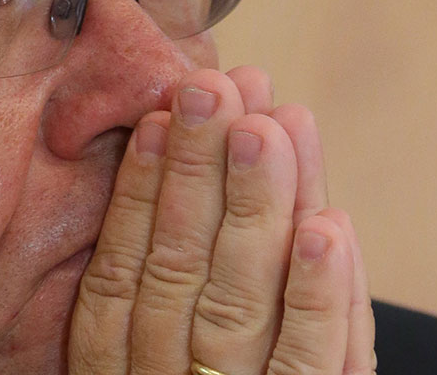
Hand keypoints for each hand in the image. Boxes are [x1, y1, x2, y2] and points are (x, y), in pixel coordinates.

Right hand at [68, 67, 375, 374]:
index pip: (117, 272)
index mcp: (110, 366)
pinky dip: (319, 293)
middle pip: (177, 269)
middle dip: (196, 173)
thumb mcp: (128, 357)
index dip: (135, 194)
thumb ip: (140, 291)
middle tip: (211, 89)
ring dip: (255, 205)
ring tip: (264, 125)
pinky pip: (310, 360)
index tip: (155, 120)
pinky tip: (326, 225)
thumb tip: (153, 160)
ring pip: (239, 300)